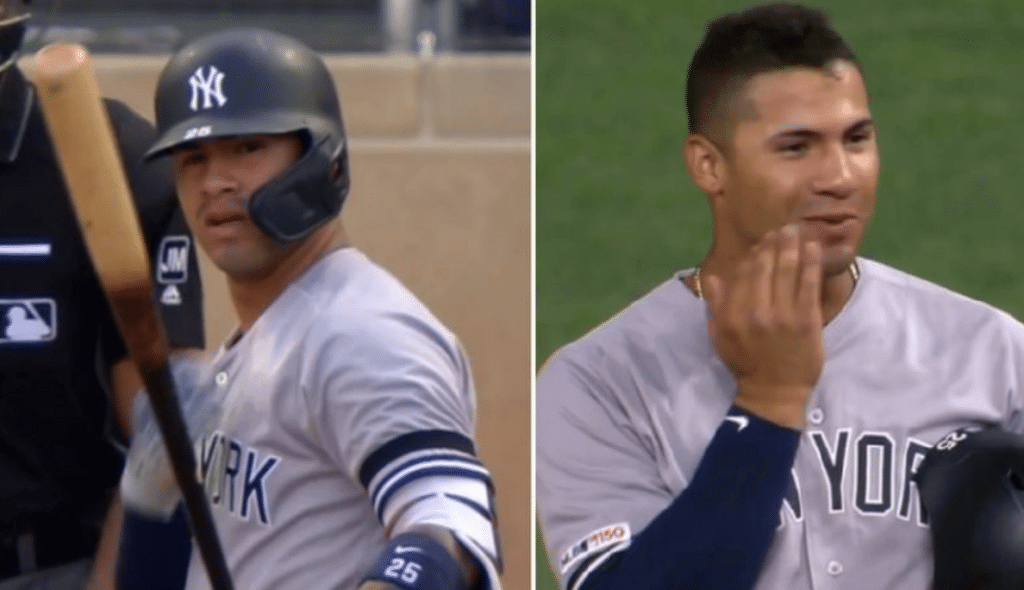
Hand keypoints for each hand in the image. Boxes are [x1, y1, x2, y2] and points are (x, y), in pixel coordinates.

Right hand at [702, 223, 823, 428]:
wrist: (773, 392)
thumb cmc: (746, 363)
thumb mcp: (720, 336)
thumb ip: (716, 306)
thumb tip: (712, 277)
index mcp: (733, 313)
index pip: (744, 273)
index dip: (756, 253)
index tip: (764, 241)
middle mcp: (755, 310)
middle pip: (766, 267)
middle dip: (775, 243)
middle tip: (784, 228)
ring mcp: (782, 315)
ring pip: (787, 270)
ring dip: (793, 246)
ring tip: (798, 231)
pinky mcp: (806, 320)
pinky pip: (808, 284)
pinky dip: (811, 263)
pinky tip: (814, 248)